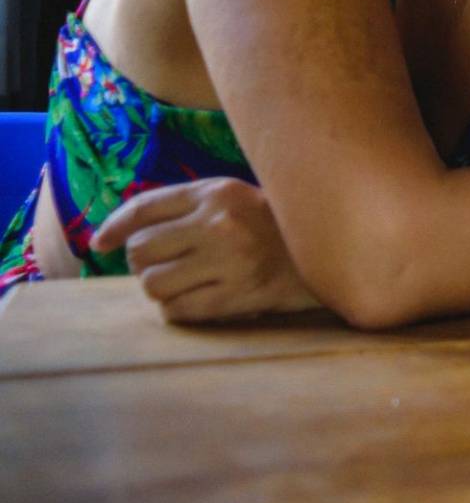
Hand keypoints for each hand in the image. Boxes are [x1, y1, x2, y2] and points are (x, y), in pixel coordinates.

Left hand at [92, 178, 319, 323]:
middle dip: (144, 263)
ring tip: (182, 285)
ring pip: (153, 284)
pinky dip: (178, 311)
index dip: (114, 227)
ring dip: (160, 290)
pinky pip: (178, 311)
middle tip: (167, 265)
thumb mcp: (236, 199)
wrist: (336, 251)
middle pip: (141, 251)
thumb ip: (188, 208)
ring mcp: (231, 260)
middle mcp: (221, 222)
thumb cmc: (276, 227)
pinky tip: (197, 301)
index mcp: (218, 192)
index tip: (100, 243)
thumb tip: (119, 236)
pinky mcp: (240, 295)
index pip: (145, 208)